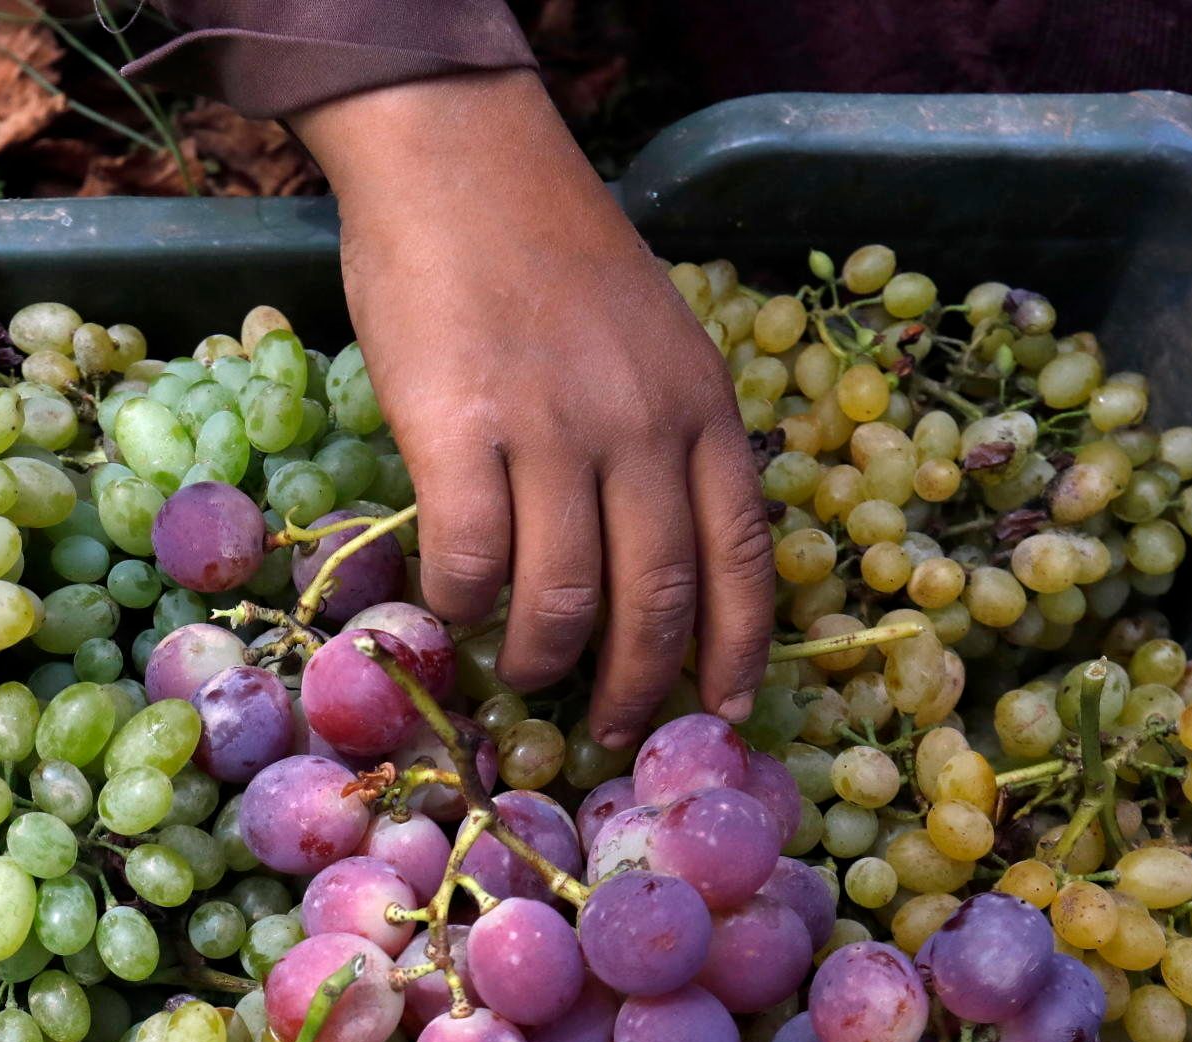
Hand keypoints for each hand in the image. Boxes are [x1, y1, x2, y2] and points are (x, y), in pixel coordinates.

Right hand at [290, 70, 773, 742]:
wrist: (461, 164)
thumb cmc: (552, 252)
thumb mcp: (654, 339)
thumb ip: (667, 433)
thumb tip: (654, 553)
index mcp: (702, 407)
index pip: (741, 557)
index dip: (736, 649)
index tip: (723, 710)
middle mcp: (643, 427)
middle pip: (659, 598)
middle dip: (637, 684)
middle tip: (610, 727)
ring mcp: (554, 432)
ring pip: (563, 597)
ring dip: (543, 657)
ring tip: (524, 670)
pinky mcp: (462, 435)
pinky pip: (471, 561)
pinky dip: (461, 603)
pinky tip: (450, 604)